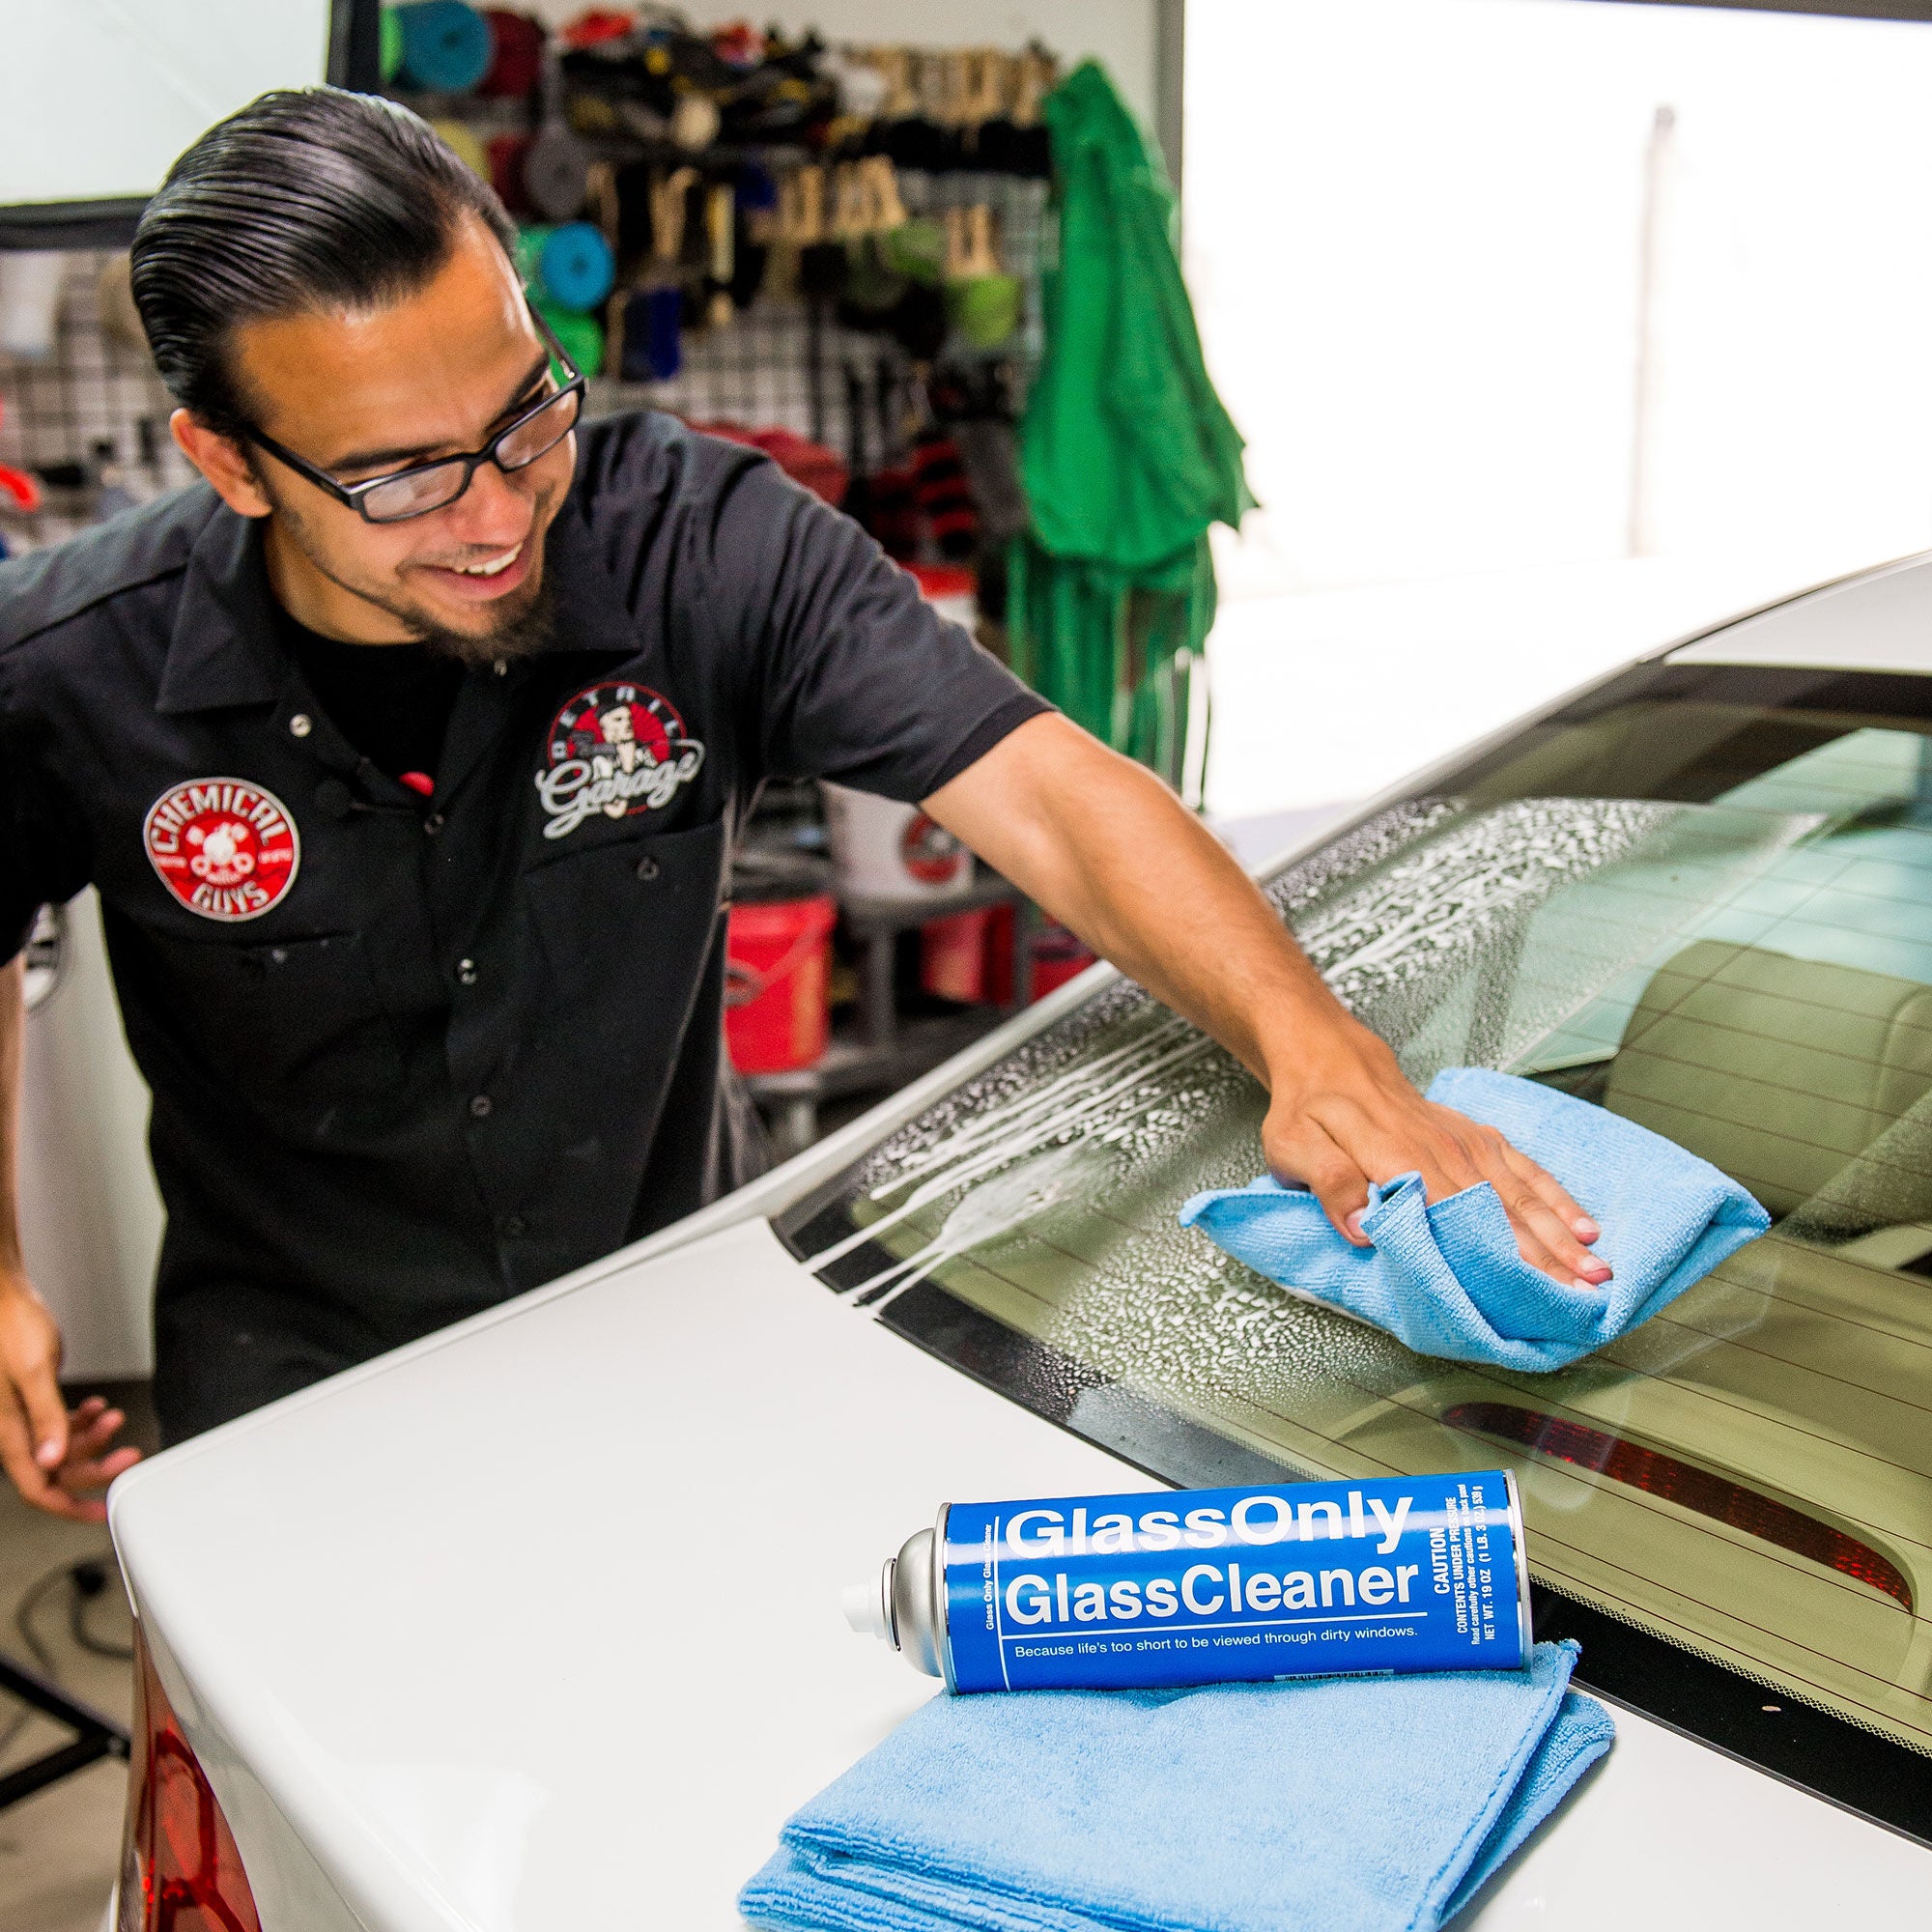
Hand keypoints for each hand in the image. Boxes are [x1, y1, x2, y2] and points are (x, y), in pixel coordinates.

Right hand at [0, 1272, 141, 1520]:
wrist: (1, 1297)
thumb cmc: (9, 1326)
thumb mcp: (32, 1371)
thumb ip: (44, 1417)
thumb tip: (51, 1460)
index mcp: (7, 1431)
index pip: (37, 1487)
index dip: (69, 1506)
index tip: (101, 1514)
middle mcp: (11, 1430)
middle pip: (56, 1470)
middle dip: (94, 1466)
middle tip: (129, 1455)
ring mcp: (20, 1416)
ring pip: (60, 1447)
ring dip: (91, 1437)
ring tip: (115, 1416)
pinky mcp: (29, 1400)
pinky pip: (56, 1424)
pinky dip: (80, 1420)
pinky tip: (97, 1407)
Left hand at [1262, 1024, 1608, 1288]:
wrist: (1333, 1060)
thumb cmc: (1310, 1110)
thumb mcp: (1293, 1144)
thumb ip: (1329, 1181)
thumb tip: (1364, 1226)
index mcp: (1397, 1157)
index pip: (1452, 1215)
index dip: (1491, 1253)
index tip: (1525, 1290)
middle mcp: (1441, 1150)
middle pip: (1499, 1210)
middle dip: (1545, 1255)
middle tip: (1584, 1296)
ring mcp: (1464, 1142)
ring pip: (1521, 1193)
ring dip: (1562, 1234)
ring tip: (1597, 1272)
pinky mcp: (1476, 1138)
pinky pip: (1524, 1168)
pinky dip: (1557, 1197)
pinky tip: (1585, 1225)